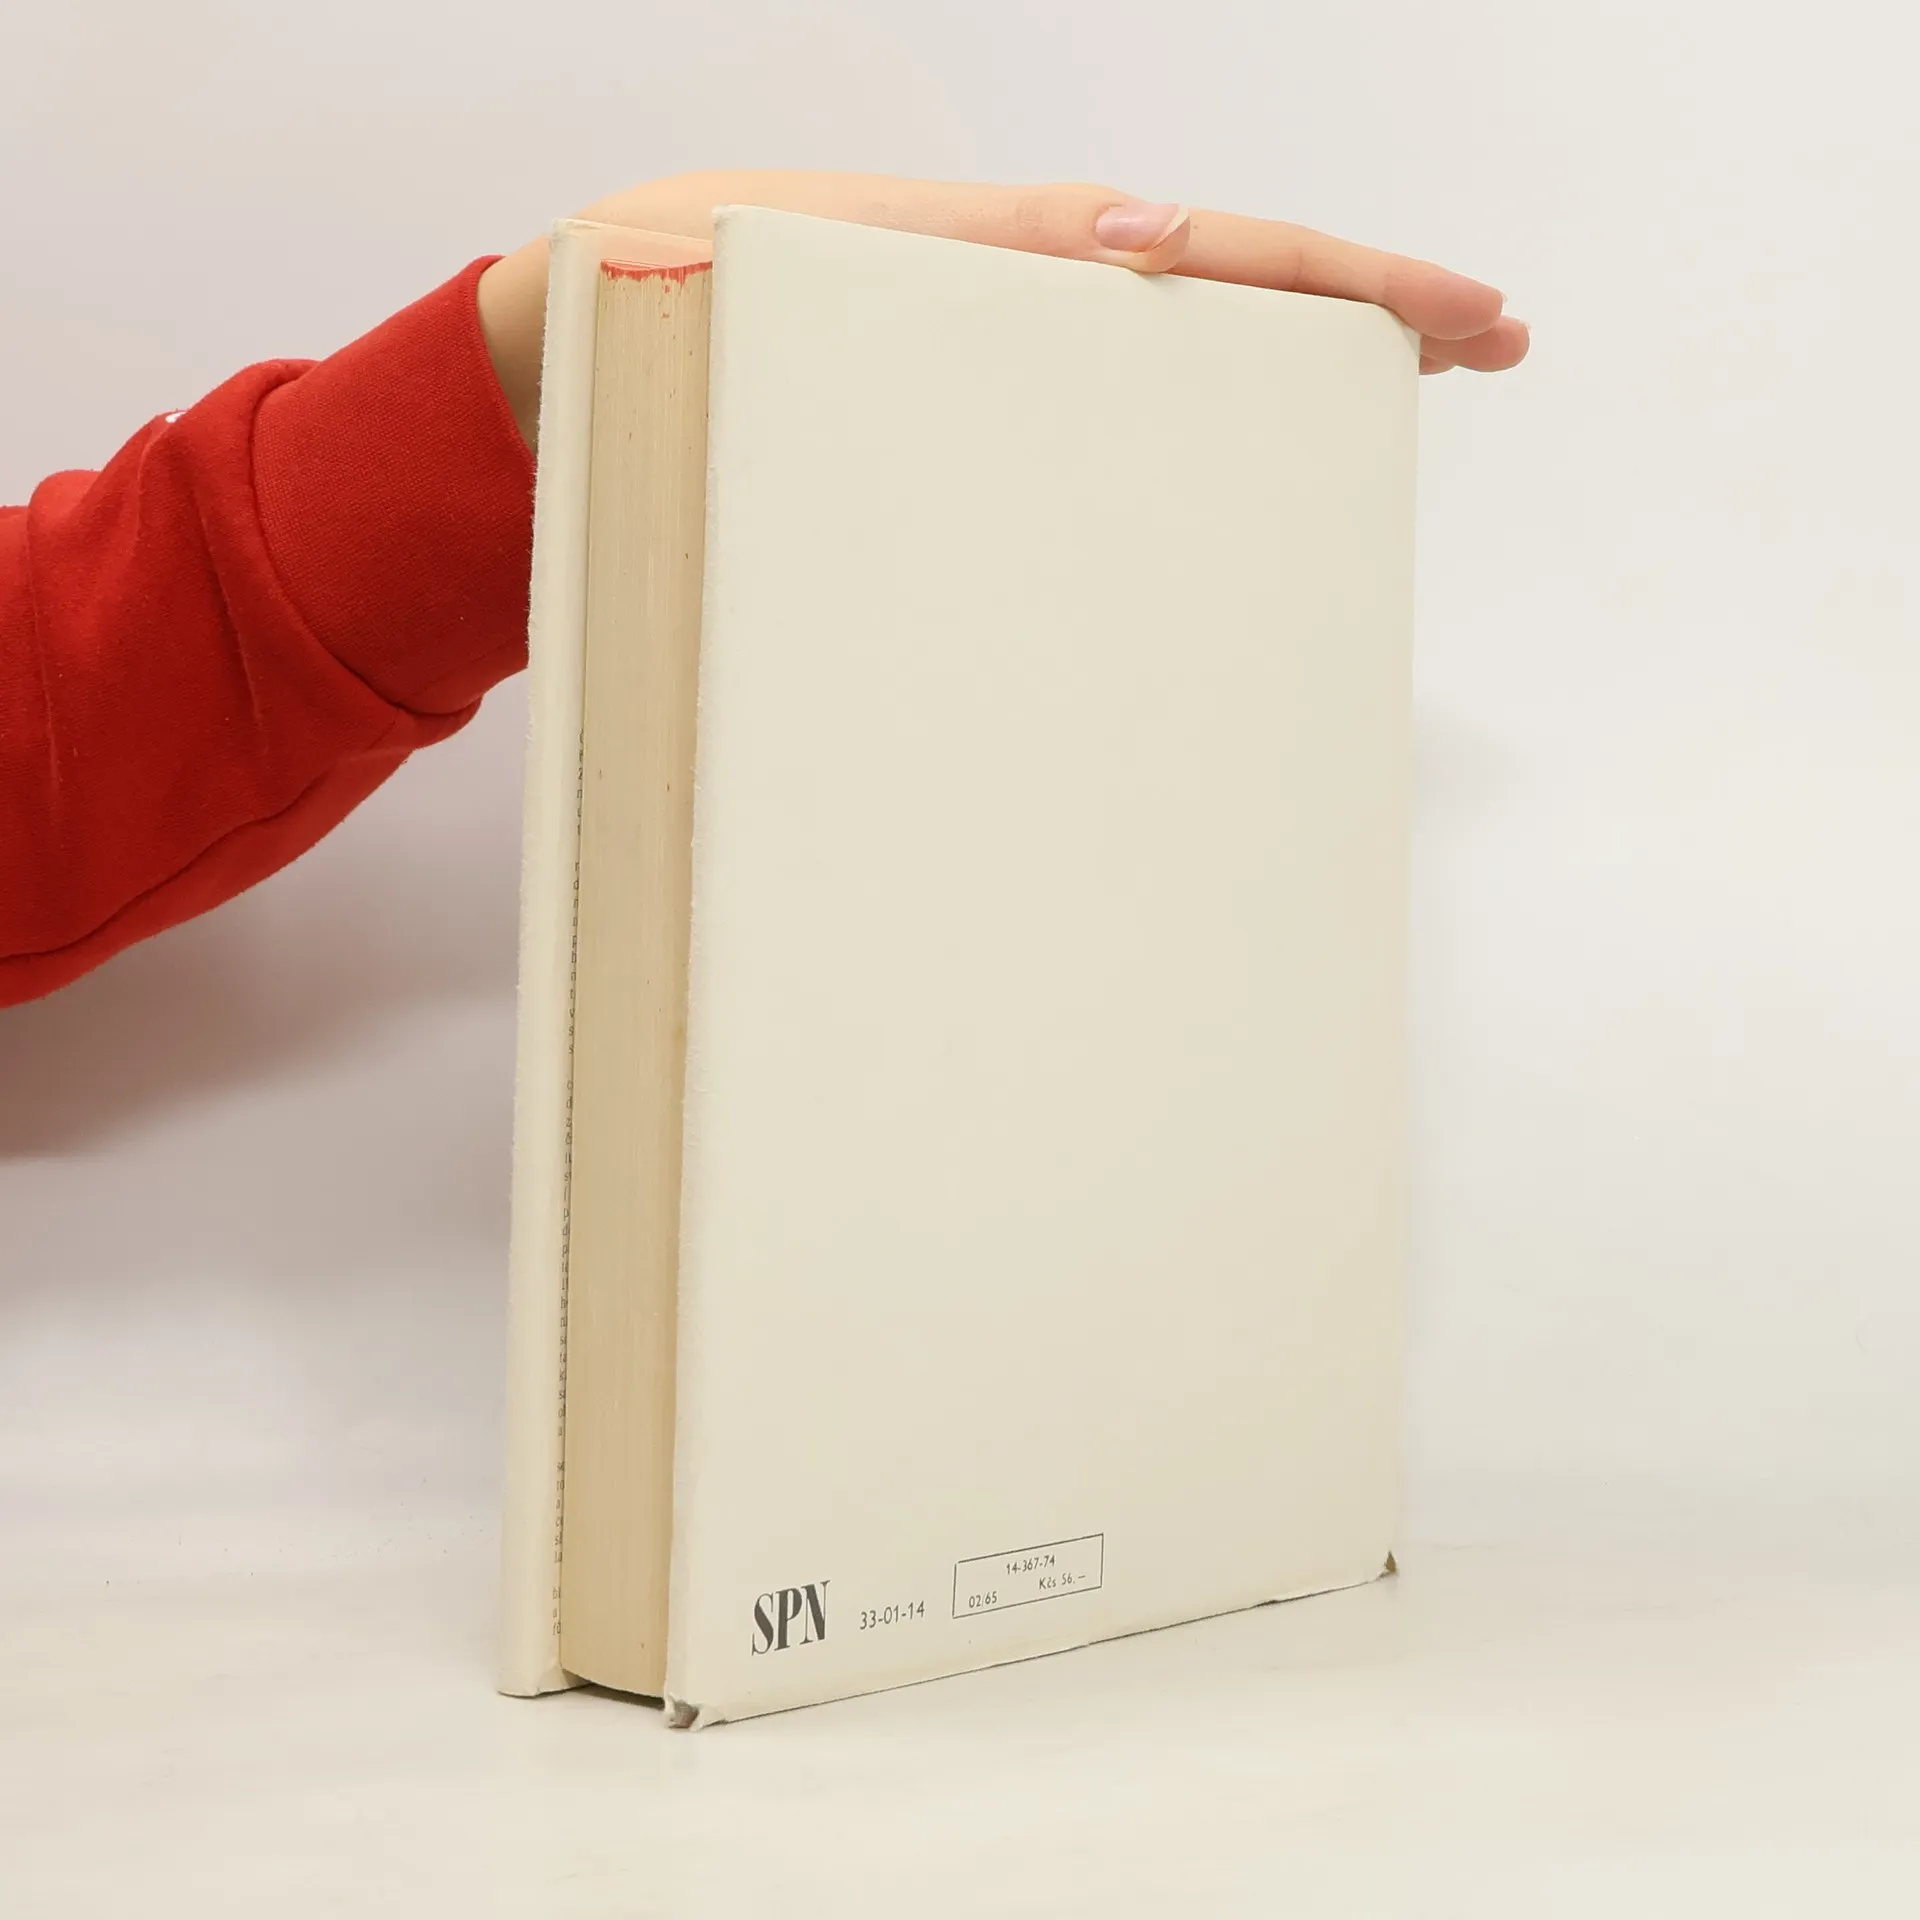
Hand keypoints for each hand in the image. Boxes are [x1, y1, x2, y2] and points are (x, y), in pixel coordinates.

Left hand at [477, 171, 1527, 444]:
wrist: (564, 341)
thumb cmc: (641, 318)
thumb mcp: (746, 280)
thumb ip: (903, 267)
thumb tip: (1105, 251)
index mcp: (979, 255)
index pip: (1188, 250)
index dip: (1318, 280)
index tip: (1437, 319)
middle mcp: (1007, 286)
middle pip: (1217, 278)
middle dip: (1361, 302)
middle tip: (1491, 337)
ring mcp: (995, 336)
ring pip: (1177, 330)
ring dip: (1303, 344)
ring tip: (1420, 374)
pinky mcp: (965, 396)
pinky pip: (1106, 391)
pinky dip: (1199, 397)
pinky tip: (1253, 437)